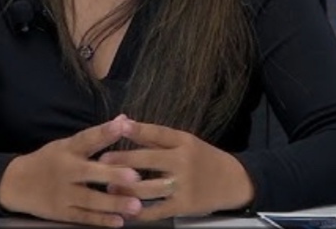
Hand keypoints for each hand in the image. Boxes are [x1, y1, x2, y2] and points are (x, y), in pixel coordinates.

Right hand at [0, 115, 144, 226]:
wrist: (16, 183)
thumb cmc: (49, 161)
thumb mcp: (67, 144)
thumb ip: (97, 136)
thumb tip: (124, 120)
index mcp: (67, 149)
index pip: (87, 138)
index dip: (104, 132)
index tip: (123, 125)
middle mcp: (65, 170)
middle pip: (89, 172)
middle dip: (112, 174)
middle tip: (135, 176)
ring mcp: (62, 193)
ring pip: (89, 199)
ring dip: (113, 203)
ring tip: (136, 205)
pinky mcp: (61, 212)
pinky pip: (83, 217)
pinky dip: (100, 220)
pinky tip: (118, 222)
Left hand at [99, 120, 254, 220]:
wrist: (233, 181)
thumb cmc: (202, 159)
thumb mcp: (185, 142)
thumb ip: (156, 136)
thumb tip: (124, 123)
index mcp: (183, 142)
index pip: (157, 133)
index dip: (136, 129)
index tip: (116, 126)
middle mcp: (183, 162)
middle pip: (148, 160)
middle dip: (123, 161)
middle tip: (102, 161)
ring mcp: (183, 185)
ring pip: (148, 188)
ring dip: (126, 189)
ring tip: (109, 187)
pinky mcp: (184, 206)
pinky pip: (156, 211)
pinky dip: (139, 212)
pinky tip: (125, 210)